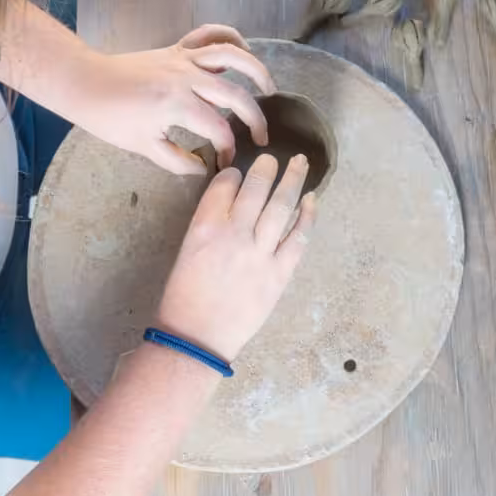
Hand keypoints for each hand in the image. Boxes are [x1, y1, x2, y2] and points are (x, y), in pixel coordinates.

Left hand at [71, 24, 273, 174]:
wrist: (84, 82)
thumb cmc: (109, 118)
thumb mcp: (143, 147)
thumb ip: (178, 161)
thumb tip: (203, 168)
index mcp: (178, 105)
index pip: (219, 130)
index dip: (227, 149)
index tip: (224, 162)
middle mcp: (187, 78)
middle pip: (236, 97)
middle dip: (254, 120)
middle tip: (261, 138)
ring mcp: (183, 58)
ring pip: (231, 56)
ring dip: (256, 70)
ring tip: (270, 88)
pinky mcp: (177, 48)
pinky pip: (208, 34)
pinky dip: (230, 37)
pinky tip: (243, 49)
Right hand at [154, 153, 315, 362]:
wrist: (197, 337)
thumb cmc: (184, 297)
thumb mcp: (187, 251)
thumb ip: (209, 226)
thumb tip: (233, 207)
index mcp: (204, 227)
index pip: (224, 185)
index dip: (233, 175)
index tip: (239, 174)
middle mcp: (234, 234)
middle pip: (256, 190)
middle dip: (266, 169)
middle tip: (272, 159)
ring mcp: (260, 253)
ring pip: (281, 206)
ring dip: (292, 180)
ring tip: (299, 163)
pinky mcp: (279, 273)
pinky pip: (299, 238)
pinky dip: (307, 216)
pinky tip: (312, 200)